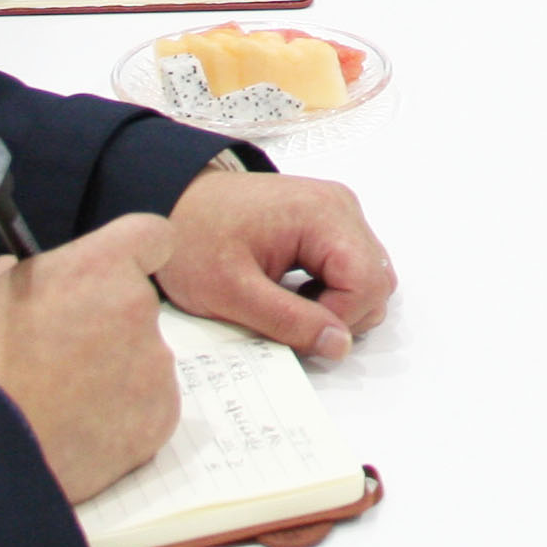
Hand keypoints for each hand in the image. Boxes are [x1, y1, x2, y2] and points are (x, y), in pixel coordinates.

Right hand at [0, 214, 180, 503]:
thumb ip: (18, 274)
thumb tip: (27, 272)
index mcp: (99, 267)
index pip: (151, 236)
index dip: (134, 255)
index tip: (115, 273)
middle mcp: (138, 308)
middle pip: (137, 307)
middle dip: (108, 324)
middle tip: (62, 357)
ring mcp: (153, 366)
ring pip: (143, 360)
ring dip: (115, 373)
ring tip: (62, 403)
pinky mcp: (159, 418)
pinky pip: (148, 407)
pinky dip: (123, 418)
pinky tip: (79, 429)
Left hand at [158, 167, 398, 362]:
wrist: (171, 199)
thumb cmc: (193, 237)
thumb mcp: (231, 292)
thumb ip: (289, 322)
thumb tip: (340, 346)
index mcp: (322, 214)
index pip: (367, 282)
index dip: (338, 319)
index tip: (294, 330)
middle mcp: (340, 206)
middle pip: (376, 280)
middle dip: (341, 315)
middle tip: (291, 322)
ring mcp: (336, 211)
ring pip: (368, 276)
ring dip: (337, 304)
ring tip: (290, 307)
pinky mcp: (328, 221)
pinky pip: (351, 266)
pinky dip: (331, 290)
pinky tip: (294, 293)